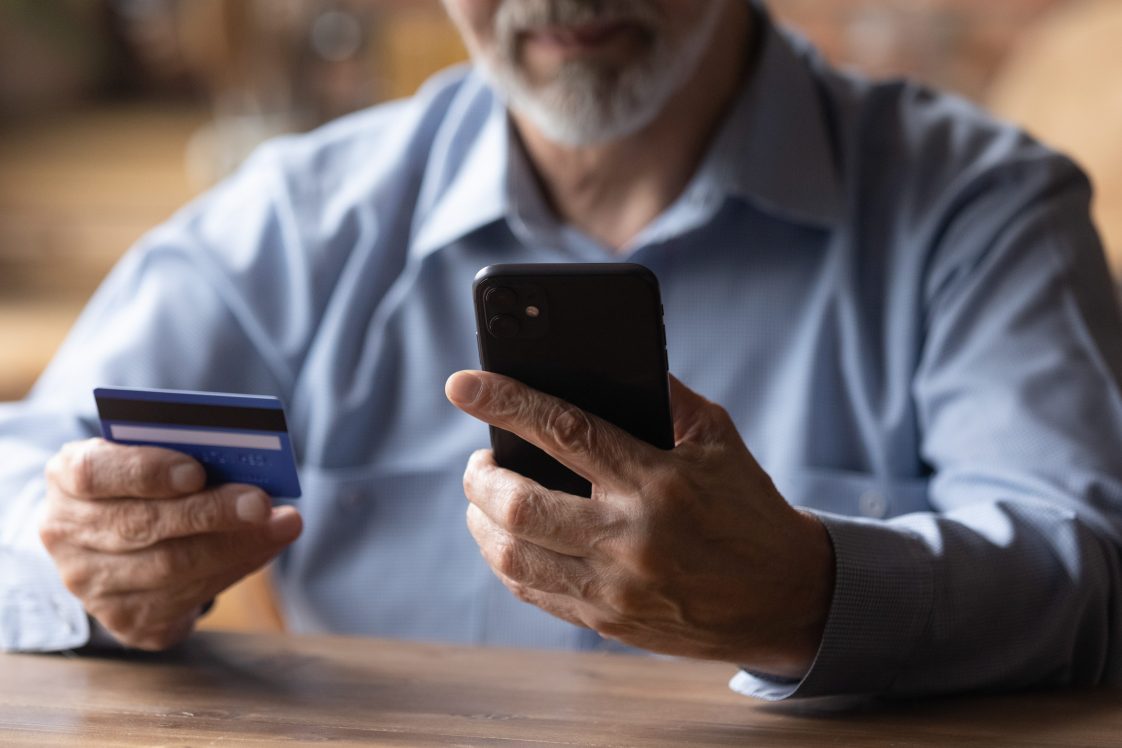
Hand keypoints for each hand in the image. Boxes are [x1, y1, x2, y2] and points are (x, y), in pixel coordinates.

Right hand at [39, 438, 301, 649]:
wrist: (112, 542)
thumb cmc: (140, 483)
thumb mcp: (143, 455)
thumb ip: (176, 453)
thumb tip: (239, 460)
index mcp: (66, 479)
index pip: (94, 473)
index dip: (146, 472)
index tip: (196, 471)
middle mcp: (67, 535)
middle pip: (143, 525)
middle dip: (211, 513)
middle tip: (261, 502)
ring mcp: (92, 585)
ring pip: (171, 568)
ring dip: (237, 545)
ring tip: (283, 524)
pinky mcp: (126, 620)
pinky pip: (188, 598)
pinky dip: (235, 568)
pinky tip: (266, 547)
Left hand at [446, 371, 834, 677]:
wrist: (784, 597)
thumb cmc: (746, 505)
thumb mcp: (717, 438)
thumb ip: (662, 396)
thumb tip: (600, 362)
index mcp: (658, 482)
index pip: (564, 431)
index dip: (505, 402)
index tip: (462, 385)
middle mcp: (630, 538)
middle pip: (519, 505)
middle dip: (479, 477)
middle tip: (478, 462)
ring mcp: (615, 589)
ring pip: (512, 557)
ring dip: (481, 522)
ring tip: (485, 499)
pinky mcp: (607, 622)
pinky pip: (532, 592)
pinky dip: (506, 560)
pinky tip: (507, 539)